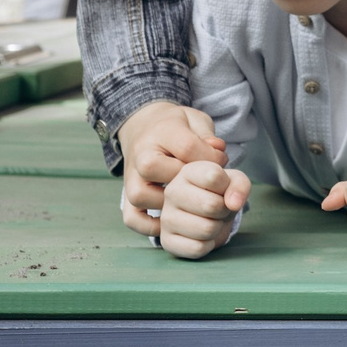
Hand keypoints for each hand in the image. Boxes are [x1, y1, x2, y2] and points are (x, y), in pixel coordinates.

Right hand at [116, 101, 228, 235]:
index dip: (211, 158)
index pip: (188, 149)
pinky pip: (132, 218)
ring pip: (142, 197)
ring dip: (168, 205)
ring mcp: (130, 178)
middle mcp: (141, 156)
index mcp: (162, 133)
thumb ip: (207, 136)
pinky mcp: (126, 196)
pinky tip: (170, 223)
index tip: (220, 163)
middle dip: (189, 183)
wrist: (143, 127)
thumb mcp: (195, 120)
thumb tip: (217, 150)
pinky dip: (149, 226)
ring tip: (189, 204)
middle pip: (160, 172)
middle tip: (204, 188)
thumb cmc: (176, 126)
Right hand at [157, 159, 248, 258]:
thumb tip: (233, 204)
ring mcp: (166, 218)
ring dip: (217, 228)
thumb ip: (240, 185)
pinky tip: (201, 236)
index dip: (228, 187)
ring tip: (210, 220)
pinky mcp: (166, 241)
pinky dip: (208, 245)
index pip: (214, 176)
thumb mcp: (235, 181)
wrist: (207, 215)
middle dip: (223, 210)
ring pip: (206, 229)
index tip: (223, 189)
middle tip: (218, 208)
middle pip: (211, 206)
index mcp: (187, 172)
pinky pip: (198, 248)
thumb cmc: (220, 194)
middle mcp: (171, 192)